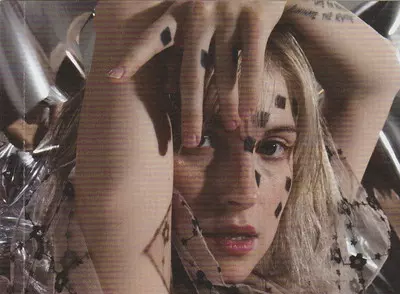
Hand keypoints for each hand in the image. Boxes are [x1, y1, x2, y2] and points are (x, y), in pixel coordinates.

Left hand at [107, 0, 285, 147]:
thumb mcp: (197, 6)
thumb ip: (183, 32)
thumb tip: (165, 75)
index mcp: (180, 10)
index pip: (152, 37)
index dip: (133, 58)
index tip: (112, 78)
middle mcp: (198, 12)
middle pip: (190, 73)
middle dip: (190, 111)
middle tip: (190, 141)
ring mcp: (226, 15)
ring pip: (224, 73)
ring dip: (228, 105)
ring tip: (229, 127)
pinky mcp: (254, 19)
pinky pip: (251, 63)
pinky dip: (249, 89)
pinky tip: (249, 111)